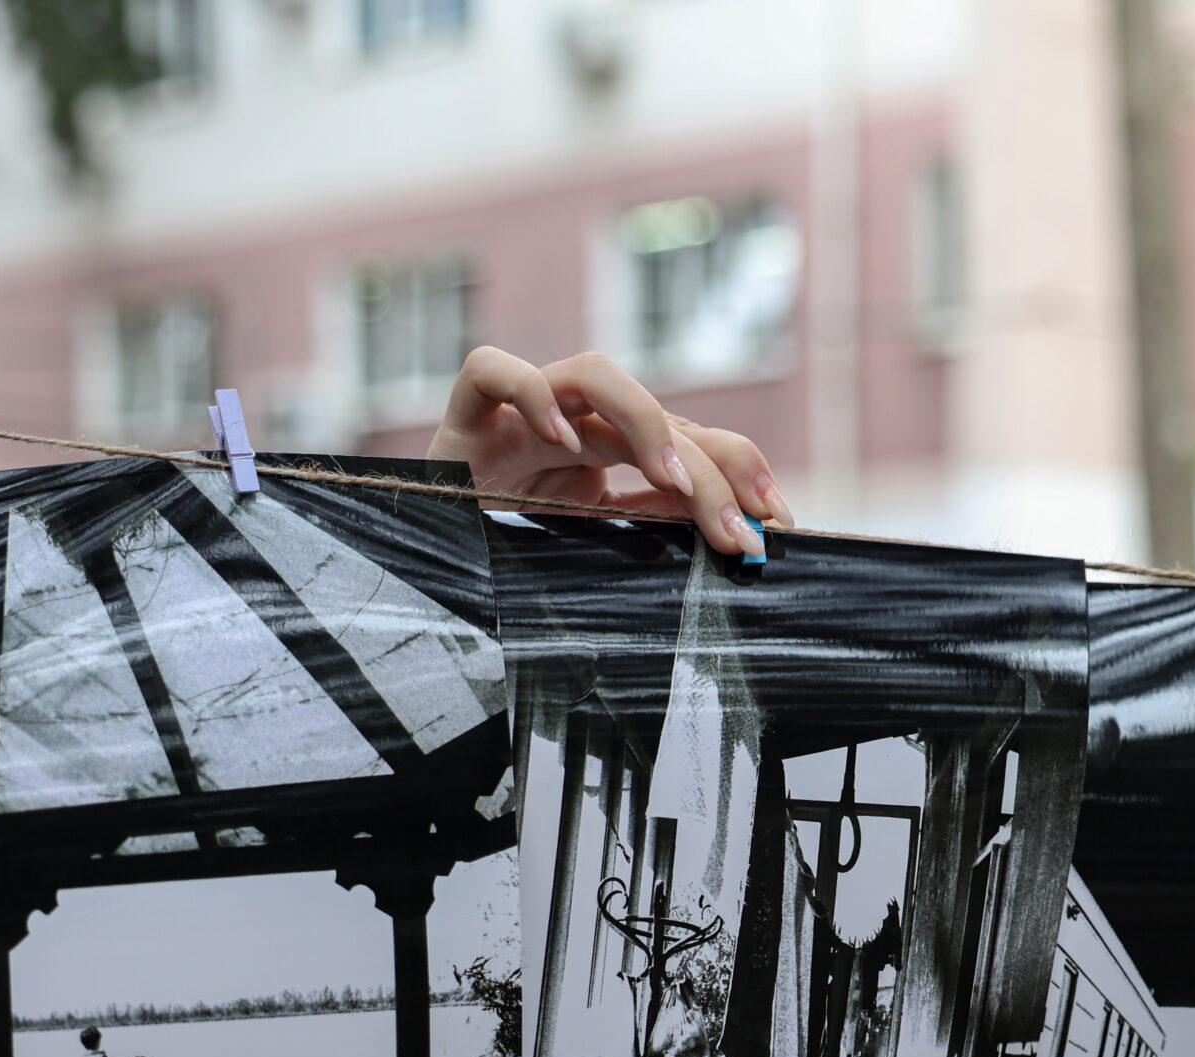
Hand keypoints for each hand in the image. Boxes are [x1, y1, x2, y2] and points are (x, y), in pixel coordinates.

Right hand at [428, 347, 793, 554]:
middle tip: (741, 532)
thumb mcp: (591, 538)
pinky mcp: (464, 414)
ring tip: (671, 484)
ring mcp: (520, 412)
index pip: (688, 443)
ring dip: (643, 422)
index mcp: (608, 451)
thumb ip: (652, 521)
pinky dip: (531, 395)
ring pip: (591, 373)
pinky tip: (563, 445)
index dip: (738, 474)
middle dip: (710, 470)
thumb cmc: (503, 542)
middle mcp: (573, 421)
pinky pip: (493, 371)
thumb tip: (731, 526)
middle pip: (658, 415)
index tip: (776, 526)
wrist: (418, 548)